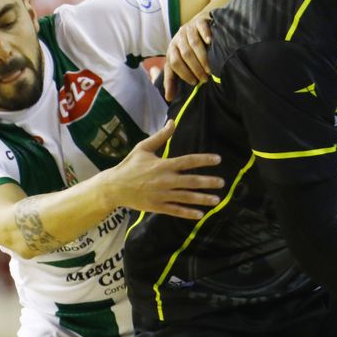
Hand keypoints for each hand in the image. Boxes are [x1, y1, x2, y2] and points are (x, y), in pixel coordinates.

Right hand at [103, 121, 223, 218]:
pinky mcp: (157, 207)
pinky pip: (176, 211)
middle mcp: (165, 180)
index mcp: (163, 165)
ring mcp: (162, 195)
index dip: (204, 160)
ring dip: (202, 199)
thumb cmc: (129, 165)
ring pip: (186, 198)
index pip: (188, 161)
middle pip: (191, 181)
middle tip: (222, 183)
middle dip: (208, 182)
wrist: (114, 187)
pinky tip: (200, 214)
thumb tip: (173, 122)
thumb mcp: (143, 148)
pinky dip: (188, 213)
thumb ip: (160, 136)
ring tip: (217, 200)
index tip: (218, 159)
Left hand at [164, 11, 215, 100]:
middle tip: (204, 79)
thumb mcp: (178, 64)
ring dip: (202, 58)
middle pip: (185, 54)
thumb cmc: (189, 51)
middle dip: (195, 68)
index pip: (173, 63)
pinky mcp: (200, 21)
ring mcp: (189, 29)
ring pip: (194, 44)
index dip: (183, 74)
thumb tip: (168, 98)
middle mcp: (178, 38)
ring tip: (210, 70)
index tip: (193, 83)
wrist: (199, 25)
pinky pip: (201, 27)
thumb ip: (172, 79)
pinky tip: (210, 42)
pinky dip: (206, 35)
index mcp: (172, 49)